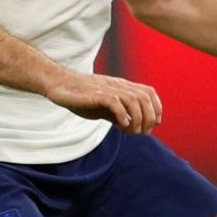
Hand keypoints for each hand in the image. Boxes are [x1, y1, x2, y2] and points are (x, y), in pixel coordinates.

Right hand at [46, 71, 163, 133]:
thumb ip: (119, 114)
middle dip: (149, 117)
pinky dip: (122, 115)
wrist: (59, 84)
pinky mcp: (96, 95)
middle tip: (142, 132)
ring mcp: (107, 89)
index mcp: (123, 87)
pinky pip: (115, 102)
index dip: (157, 108)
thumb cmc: (82, 97)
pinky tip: (120, 126)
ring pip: (134, 99)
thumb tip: (133, 127)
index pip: (149, 93)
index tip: (154, 124)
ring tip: (132, 131)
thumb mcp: (104, 108)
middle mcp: (118, 86)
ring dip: (138, 118)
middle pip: (145, 97)